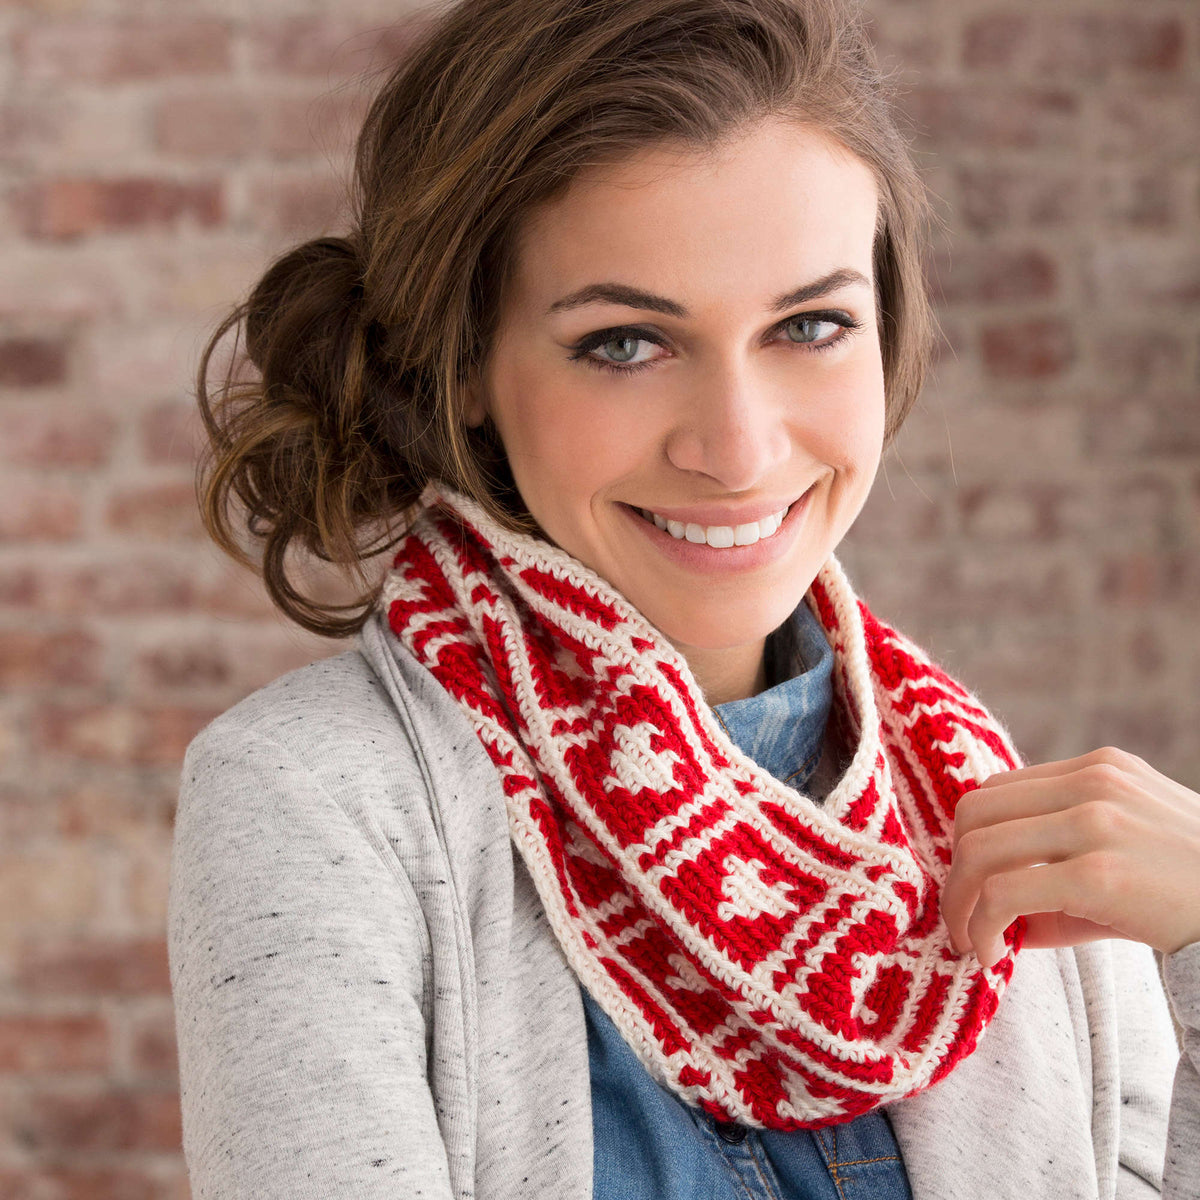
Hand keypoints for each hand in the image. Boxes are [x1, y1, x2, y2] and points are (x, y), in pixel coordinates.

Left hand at [939, 747, 1199, 968]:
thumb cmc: (1191, 896)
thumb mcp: (1125, 859)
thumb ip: (1058, 870)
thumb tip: (994, 918)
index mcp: (1098, 769)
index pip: (996, 793)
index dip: (970, 844)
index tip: (972, 891)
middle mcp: (1093, 782)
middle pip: (974, 815)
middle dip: (955, 872)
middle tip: (961, 921)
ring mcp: (1096, 821)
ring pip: (978, 851)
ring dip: (960, 904)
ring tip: (971, 942)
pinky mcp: (1099, 871)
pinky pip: (1004, 891)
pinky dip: (982, 924)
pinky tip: (992, 952)